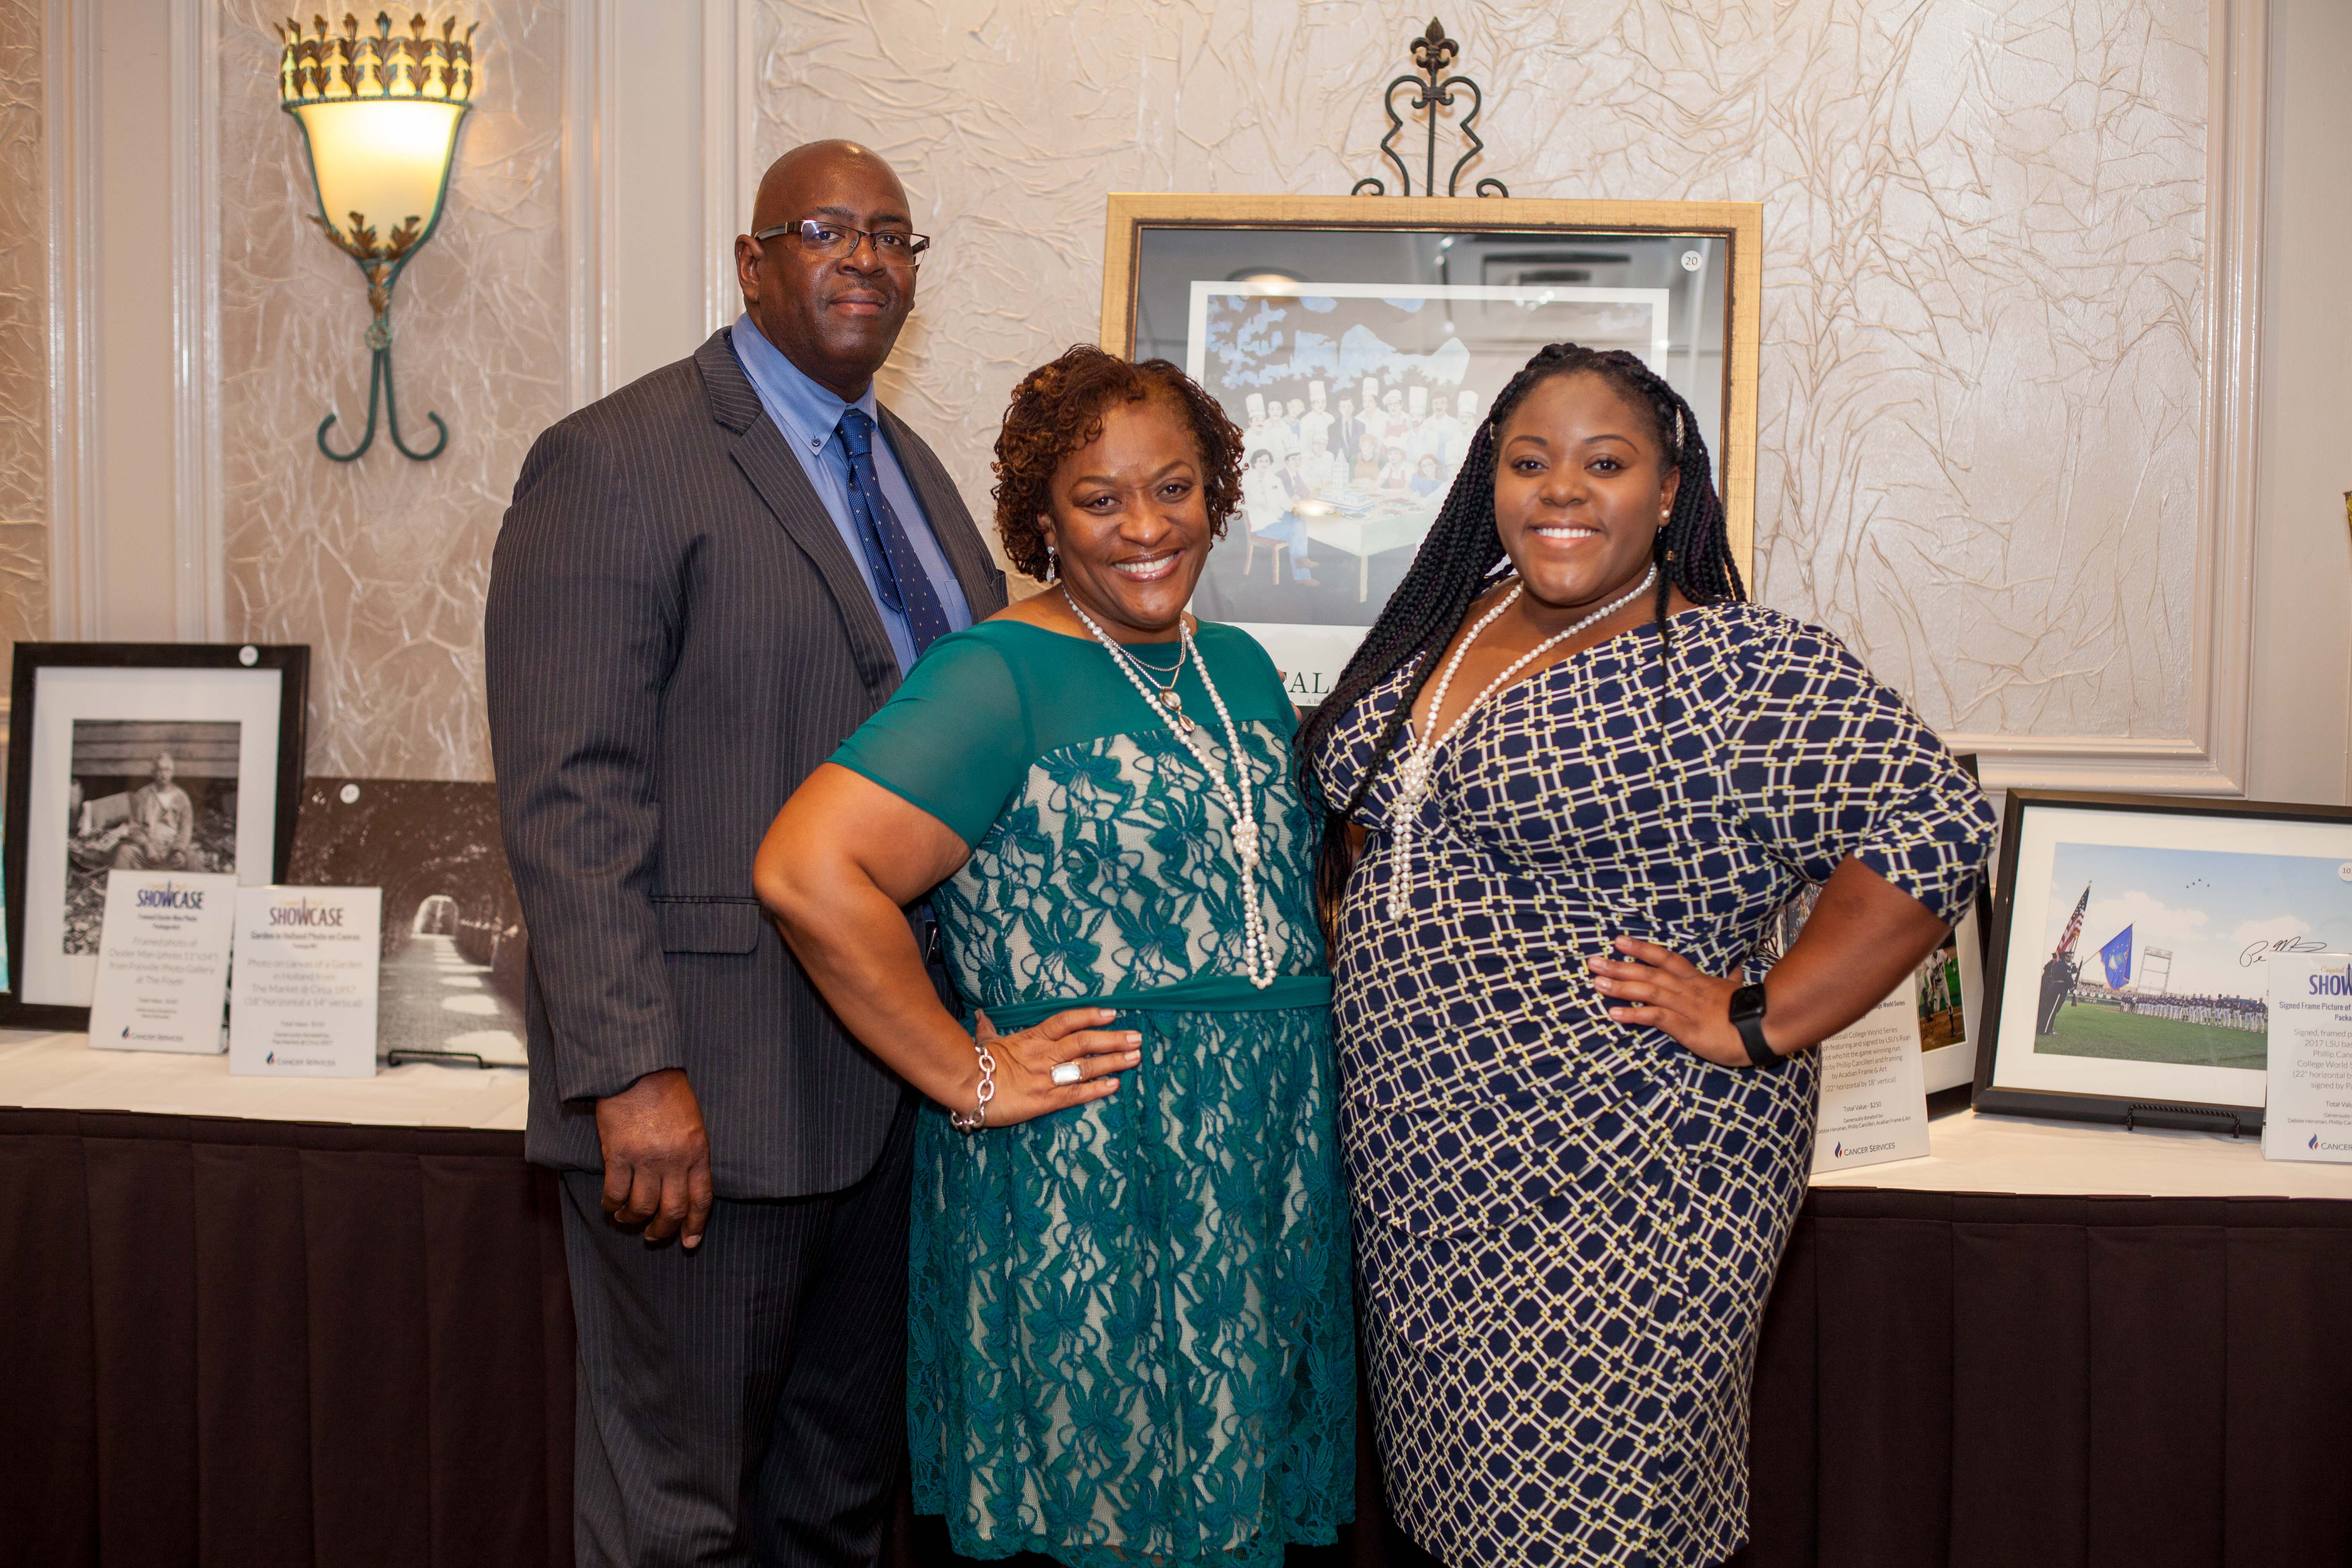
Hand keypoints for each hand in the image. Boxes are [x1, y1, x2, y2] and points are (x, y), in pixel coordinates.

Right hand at [594, 1067, 713, 1247]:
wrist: (638, 1069)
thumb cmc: (668, 1092)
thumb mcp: (693, 1122)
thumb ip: (692, 1153)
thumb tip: (684, 1185)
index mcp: (697, 1151)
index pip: (701, 1199)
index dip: (695, 1225)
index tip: (690, 1243)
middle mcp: (674, 1160)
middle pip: (672, 1210)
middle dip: (662, 1230)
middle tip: (653, 1236)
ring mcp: (645, 1159)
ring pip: (642, 1207)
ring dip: (633, 1219)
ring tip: (627, 1218)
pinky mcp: (618, 1155)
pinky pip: (615, 1192)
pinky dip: (611, 1205)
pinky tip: (609, 1205)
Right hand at [964, 1007, 1141, 1126]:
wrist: (965, 1085)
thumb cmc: (975, 1063)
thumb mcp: (986, 1042)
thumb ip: (988, 1029)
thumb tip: (981, 1015)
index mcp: (1032, 1038)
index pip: (1066, 1021)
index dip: (1090, 1016)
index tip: (1113, 1013)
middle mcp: (1044, 1054)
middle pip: (1085, 1042)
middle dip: (1113, 1039)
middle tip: (1137, 1038)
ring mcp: (1046, 1077)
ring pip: (1086, 1066)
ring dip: (1113, 1061)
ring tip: (1135, 1057)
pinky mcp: (1045, 1100)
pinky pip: (1076, 1094)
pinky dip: (1096, 1089)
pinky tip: (1115, 1085)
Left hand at [1588, 936, 1758, 1067]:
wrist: (1764, 1028)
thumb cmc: (1750, 1014)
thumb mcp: (1738, 992)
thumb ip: (1733, 981)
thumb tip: (1738, 971)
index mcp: (1698, 981)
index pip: (1666, 959)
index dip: (1642, 949)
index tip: (1619, 941)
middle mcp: (1687, 990)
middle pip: (1649, 973)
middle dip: (1620, 967)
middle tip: (1592, 961)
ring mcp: (1686, 1007)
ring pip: (1649, 992)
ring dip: (1621, 987)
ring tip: (1596, 984)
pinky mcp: (1686, 1028)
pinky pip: (1656, 1018)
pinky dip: (1634, 1015)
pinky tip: (1614, 1014)